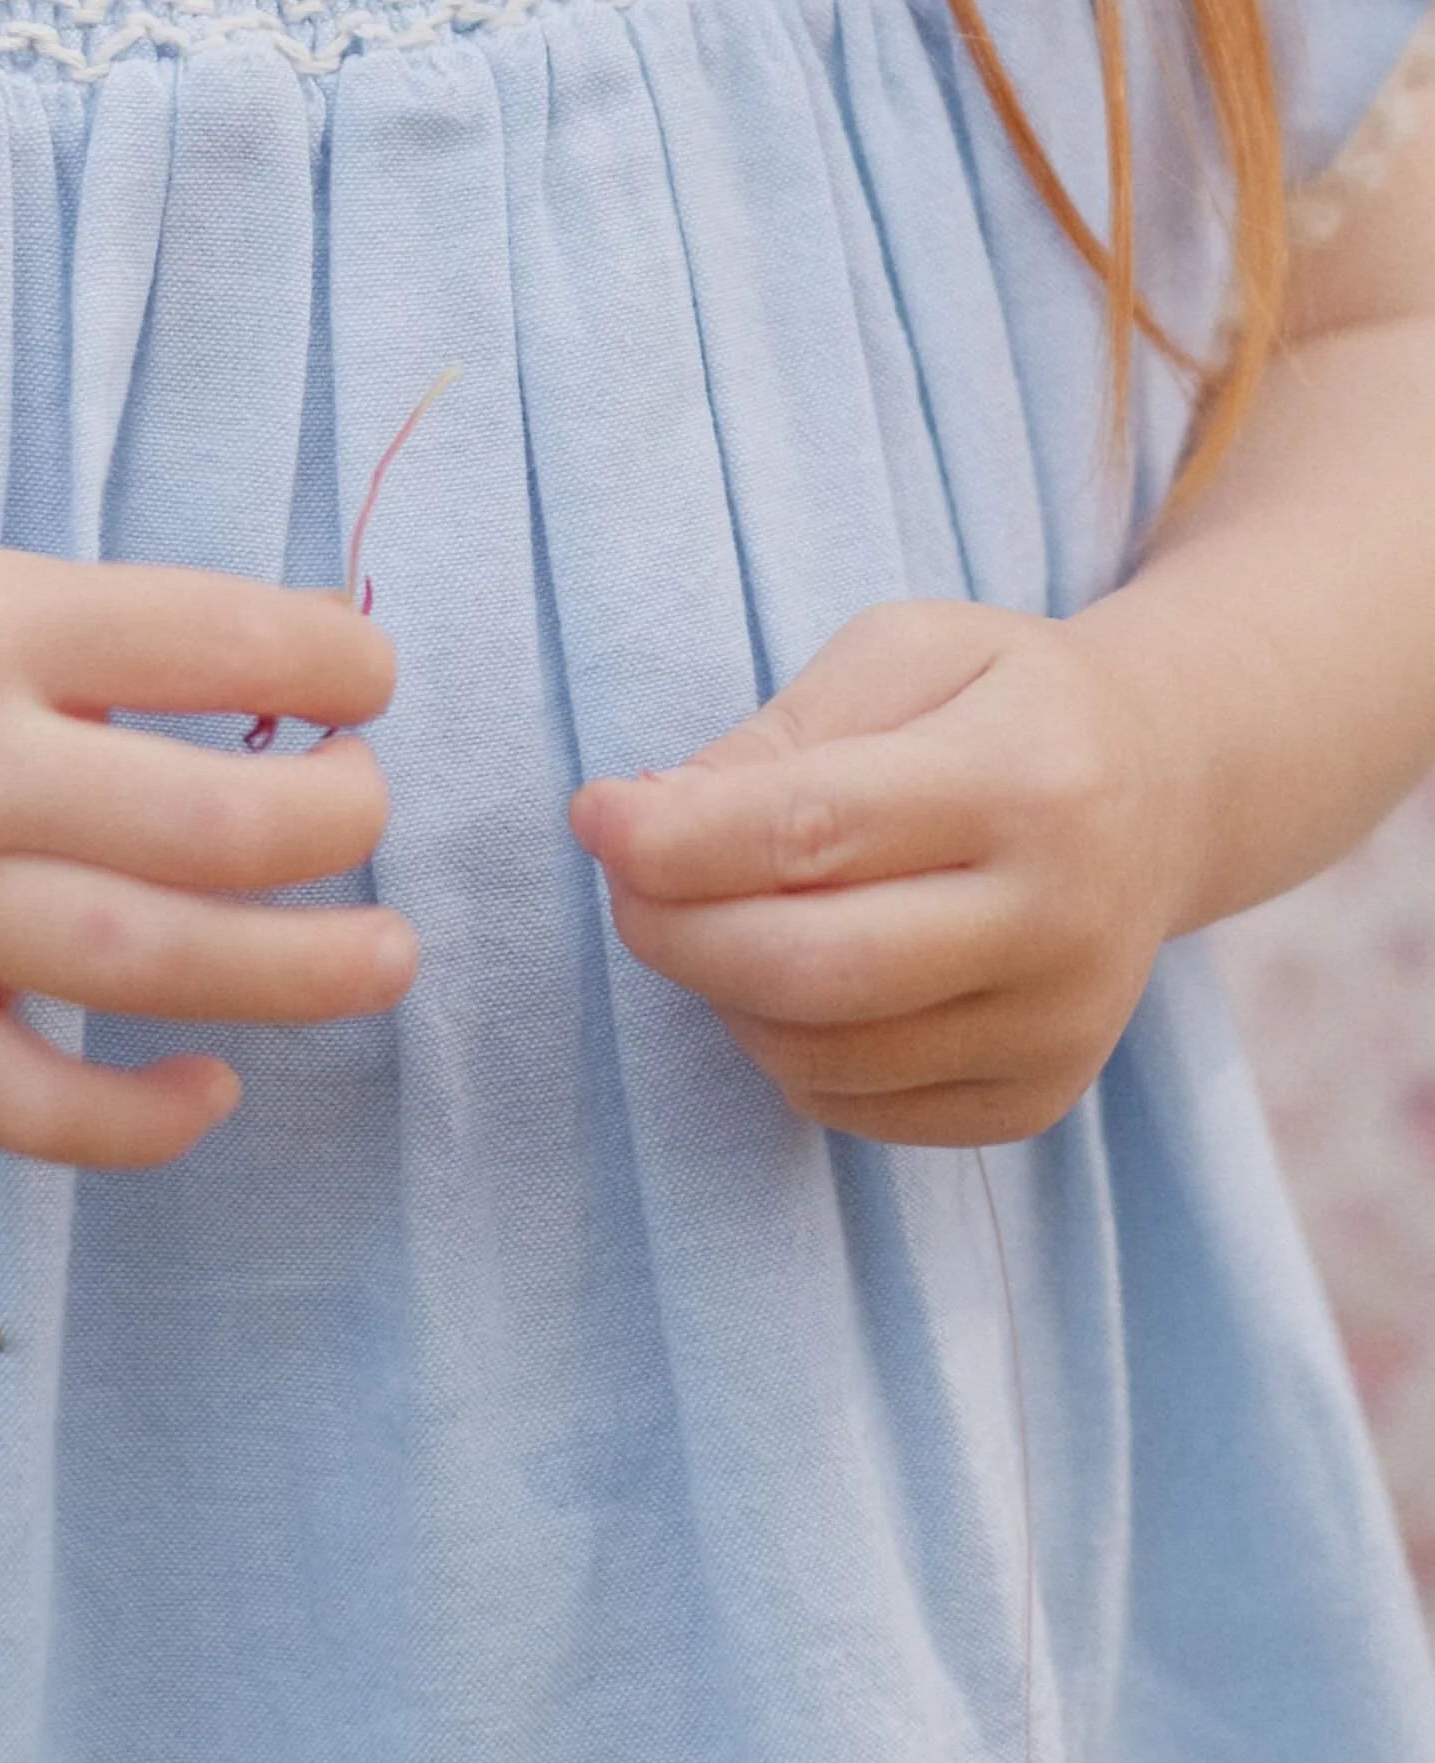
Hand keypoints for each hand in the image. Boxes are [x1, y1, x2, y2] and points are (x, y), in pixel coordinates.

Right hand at [0, 532, 413, 1170]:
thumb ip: (85, 641)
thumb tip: (274, 699)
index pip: (211, 636)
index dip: (339, 661)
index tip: (371, 683)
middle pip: (207, 822)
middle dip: (340, 820)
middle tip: (367, 812)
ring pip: (142, 963)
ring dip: (299, 973)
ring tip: (385, 957)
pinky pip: (21, 1102)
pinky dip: (137, 1120)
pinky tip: (211, 1091)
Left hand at [568, 601, 1198, 1147]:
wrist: (1168, 791)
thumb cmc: (1002, 704)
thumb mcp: (904, 654)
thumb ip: (778, 735)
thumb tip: (648, 820)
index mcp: (1028, 780)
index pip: (812, 834)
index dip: (674, 841)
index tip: (595, 816)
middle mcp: (1059, 918)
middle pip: (808, 971)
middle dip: (674, 933)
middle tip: (627, 887)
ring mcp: (1057, 1027)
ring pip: (817, 1056)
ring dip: (723, 992)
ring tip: (721, 917)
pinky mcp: (1036, 1099)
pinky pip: (852, 1108)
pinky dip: (785, 1049)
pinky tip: (795, 976)